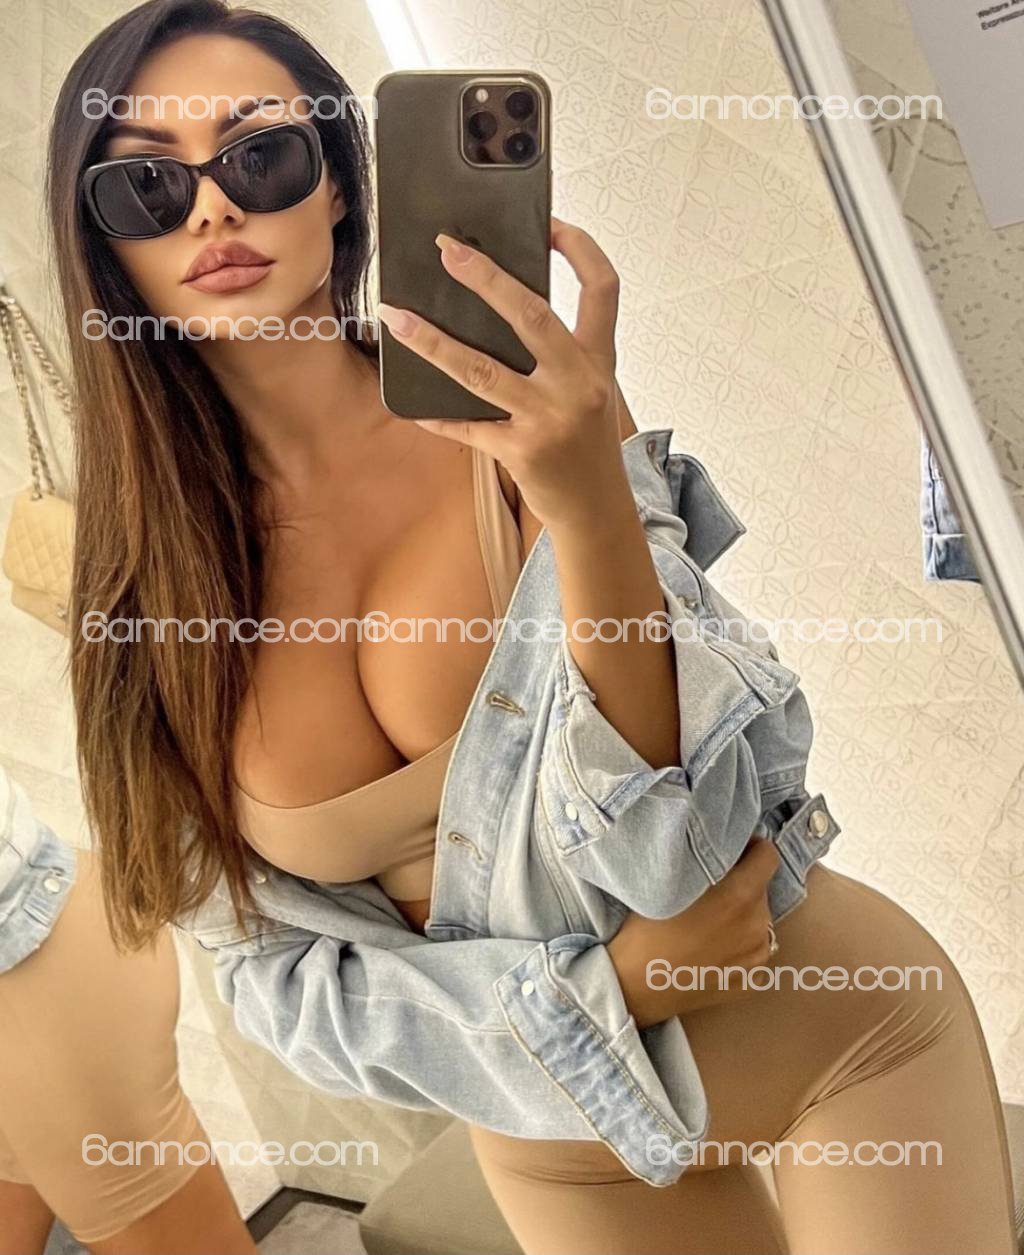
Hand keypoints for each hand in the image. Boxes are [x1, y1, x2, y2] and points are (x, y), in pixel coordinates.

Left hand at [376, 217, 627, 531]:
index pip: (602, 288)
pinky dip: (437, 415)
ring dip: (432, 341)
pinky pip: (467, 426)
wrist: (596, 509)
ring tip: (396, 316)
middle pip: (532, 316)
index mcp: (598, 361)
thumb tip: (499, 311)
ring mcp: (549, 419)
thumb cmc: (586, 443)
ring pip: (480, 370)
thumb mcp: (589, 390)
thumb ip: (560, 354)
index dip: (580, 249)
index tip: (549, 223)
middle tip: (446, 250)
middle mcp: (578, 384)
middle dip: (485, 278)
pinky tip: (412, 404)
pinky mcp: (521, 452)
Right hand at [607, 835, 782, 1029]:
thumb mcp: (676, 884)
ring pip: (758, 920)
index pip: (769, 857)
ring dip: (742, 915)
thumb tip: (727, 853)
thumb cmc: (647, 931)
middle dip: (742, 885)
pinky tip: (712, 950)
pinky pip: (753, 949)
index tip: (735, 853)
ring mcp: (758, 956)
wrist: (636, 986)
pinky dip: (739, 945)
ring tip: (709, 925)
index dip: (751, 849)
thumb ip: (709, 867)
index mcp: (741, 896)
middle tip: (710, 893)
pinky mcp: (752, 981)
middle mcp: (757, 925)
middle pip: (761, 889)